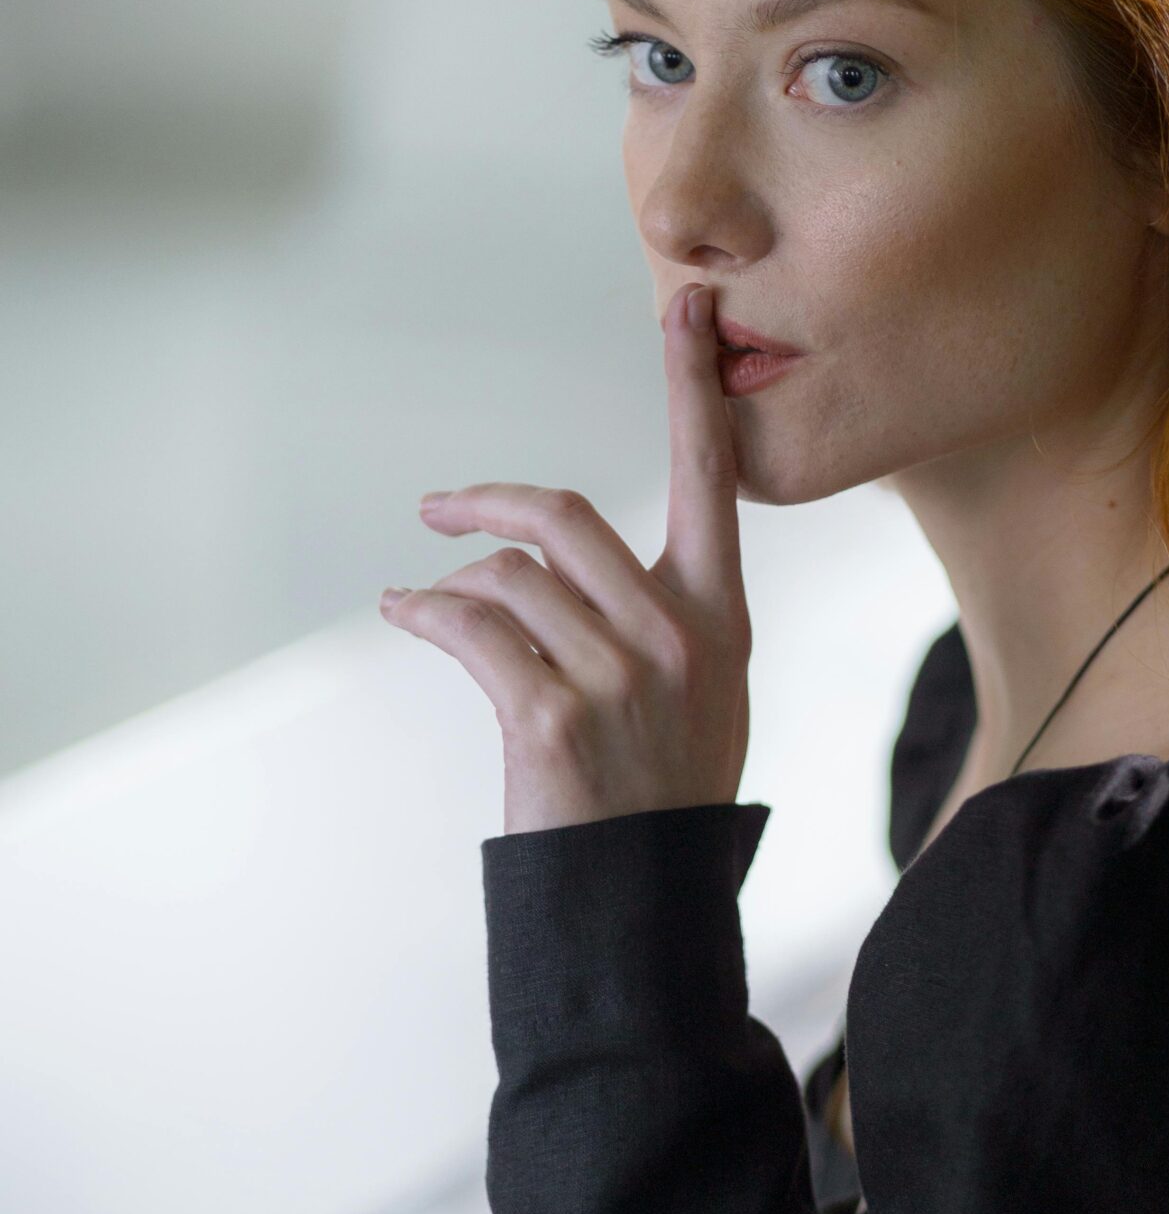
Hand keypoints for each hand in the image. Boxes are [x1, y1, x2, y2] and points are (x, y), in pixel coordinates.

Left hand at [378, 282, 750, 832]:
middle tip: (440, 511)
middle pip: (567, 515)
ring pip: (508, 578)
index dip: (692, 384)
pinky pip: (469, 629)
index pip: (713, 474)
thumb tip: (562, 562)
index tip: (687, 307)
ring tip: (425, 607)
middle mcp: (677, 635)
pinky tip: (403, 612)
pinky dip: (421, 613)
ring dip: (452, 586)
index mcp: (720, 617)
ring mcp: (618, 677)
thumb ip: (663, 616)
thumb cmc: (665, 800)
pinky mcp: (552, 720)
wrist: (642, 906)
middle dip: (489, 505)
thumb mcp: (705, 696)